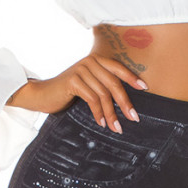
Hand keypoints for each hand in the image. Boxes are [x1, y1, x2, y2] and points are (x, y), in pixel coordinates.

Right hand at [7, 57, 148, 131]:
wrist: (42, 94)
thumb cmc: (68, 92)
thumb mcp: (88, 85)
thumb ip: (103, 85)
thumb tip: (125, 101)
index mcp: (96, 60)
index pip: (118, 68)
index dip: (132, 78)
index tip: (145, 88)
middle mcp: (90, 61)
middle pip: (113, 83)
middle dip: (125, 102)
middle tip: (134, 118)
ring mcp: (81, 70)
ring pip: (103, 94)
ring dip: (111, 114)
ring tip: (117, 128)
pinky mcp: (73, 81)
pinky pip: (92, 99)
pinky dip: (98, 113)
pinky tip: (101, 123)